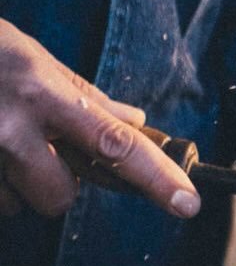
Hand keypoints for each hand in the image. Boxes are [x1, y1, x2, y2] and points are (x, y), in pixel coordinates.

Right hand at [0, 19, 200, 218]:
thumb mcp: (38, 61)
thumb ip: (87, 97)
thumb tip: (136, 122)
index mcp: (45, 95)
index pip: (115, 143)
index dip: (156, 176)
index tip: (188, 203)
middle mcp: (13, 128)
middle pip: (61, 197)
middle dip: (58, 184)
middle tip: (41, 150)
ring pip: (18, 204)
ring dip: (16, 184)